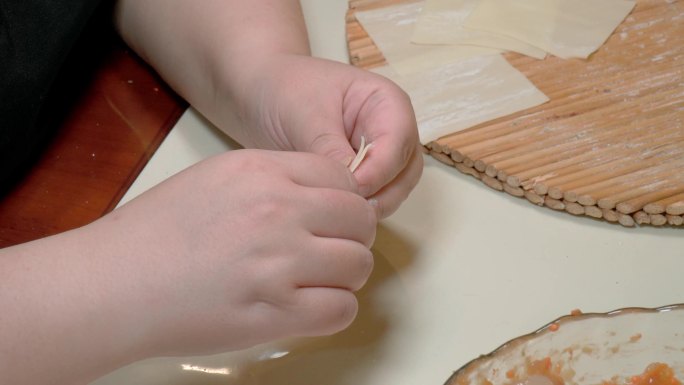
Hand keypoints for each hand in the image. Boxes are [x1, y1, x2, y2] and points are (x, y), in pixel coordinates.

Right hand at [87, 150, 376, 356]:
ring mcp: (279, 262)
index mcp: (263, 172)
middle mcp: (279, 211)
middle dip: (353, 237)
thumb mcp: (217, 178)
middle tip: (331, 251)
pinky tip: (307, 307)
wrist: (115, 282)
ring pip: (359, 265)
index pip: (344, 179)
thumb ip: (273, 179)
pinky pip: (342, 308)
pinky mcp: (275, 312)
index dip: (345, 203)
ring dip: (345, 276)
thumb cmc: (157, 233)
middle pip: (361, 220)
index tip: (335, 219)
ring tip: (316, 282)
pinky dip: (332, 309)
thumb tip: (321, 197)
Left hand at [225, 55, 422, 218]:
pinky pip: (373, 200)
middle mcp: (390, 131)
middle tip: (344, 208)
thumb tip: (350, 185)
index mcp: (386, 103)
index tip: (350, 187)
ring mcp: (379, 156)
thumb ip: (329, 148)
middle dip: (380, 193)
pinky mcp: (363, 176)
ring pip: (394, 191)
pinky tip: (329, 213)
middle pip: (405, 171)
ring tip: (333, 213)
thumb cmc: (286, 89)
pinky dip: (357, 211)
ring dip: (370, 207)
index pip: (398, 142)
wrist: (261, 94)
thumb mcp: (305, 114)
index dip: (378, 170)